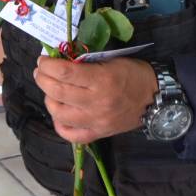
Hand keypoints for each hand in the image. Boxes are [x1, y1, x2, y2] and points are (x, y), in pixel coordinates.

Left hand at [33, 56, 157, 143]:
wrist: (155, 99)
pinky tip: (59, 112)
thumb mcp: (111, 60)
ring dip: (48, 99)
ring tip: (50, 90)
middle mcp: (96, 102)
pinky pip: (71, 134)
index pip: (64, 72)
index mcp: (101, 80)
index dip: (47, 65)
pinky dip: (59, 124)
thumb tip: (59, 61)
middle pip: (57, 92)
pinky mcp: (98, 134)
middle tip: (40, 71)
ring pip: (59, 113)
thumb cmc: (132, 74)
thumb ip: (85, 63)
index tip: (42, 60)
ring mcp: (96, 121)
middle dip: (42, 79)